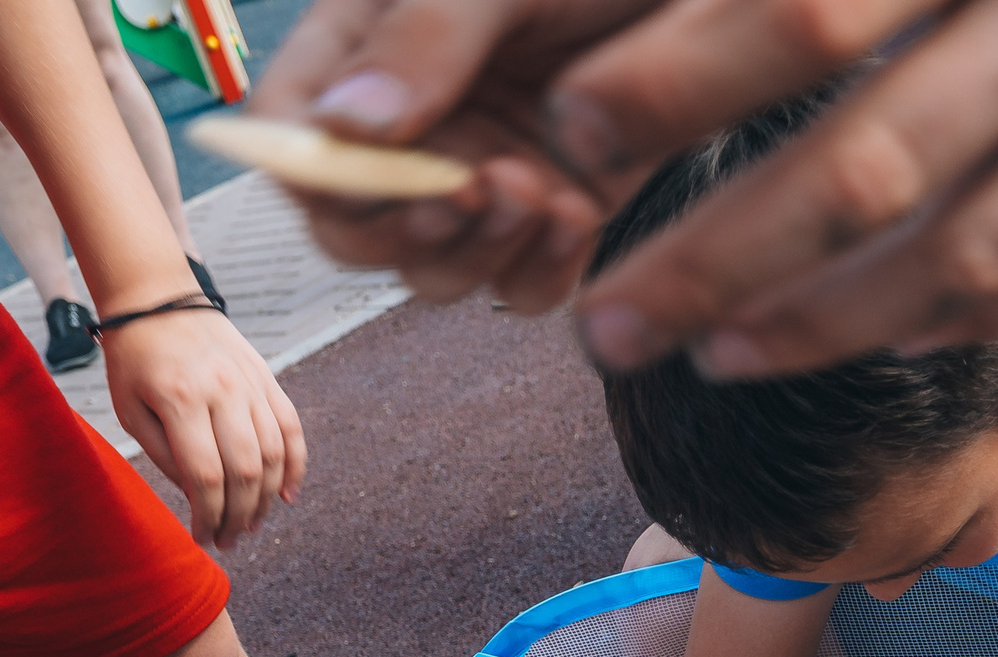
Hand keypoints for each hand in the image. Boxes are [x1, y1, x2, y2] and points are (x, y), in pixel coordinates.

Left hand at [100, 305, 306, 548]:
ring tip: (252, 524)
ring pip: (273, 454)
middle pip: (245, 470)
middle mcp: (223, 390)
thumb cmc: (134, 360)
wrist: (158, 299)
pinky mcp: (267, 378)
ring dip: (266, 499)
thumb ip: (165, 456)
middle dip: (239, 516)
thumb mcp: (131, 410)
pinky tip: (287, 495)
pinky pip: (291, 428)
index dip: (208, 516)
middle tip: (228, 540)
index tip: (203, 539)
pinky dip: (295, 465)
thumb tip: (200, 499)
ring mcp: (250, 383)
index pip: (206, 475)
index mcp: (180, 399)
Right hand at [247, 0, 626, 307]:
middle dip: (409, 228)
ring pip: (436, 272)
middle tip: (471, 190)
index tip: (389, 174)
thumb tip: (345, 126)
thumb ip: (423, 38)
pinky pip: (519, 287)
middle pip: (354, 229)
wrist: (710, 1)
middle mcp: (415, 122)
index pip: (288, 134)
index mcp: (367, 47)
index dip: (317, 176)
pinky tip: (580, 213)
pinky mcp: (551, 217)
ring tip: (538, 189)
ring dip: (479, 253)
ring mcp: (481, 175)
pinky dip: (543, 271)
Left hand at [567, 0, 997, 375]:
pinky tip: (863, 339)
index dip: (678, 82)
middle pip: (864, 170)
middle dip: (713, 262)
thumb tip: (703, 0)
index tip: (575, 127)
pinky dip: (952, 320)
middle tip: (602, 325)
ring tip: (710, 355)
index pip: (810, 9)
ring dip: (817, 325)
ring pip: (960, 256)